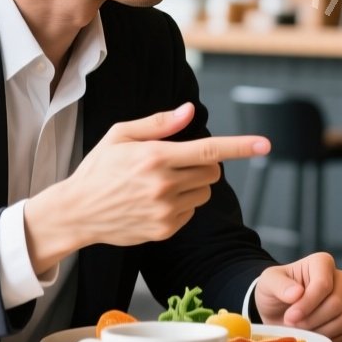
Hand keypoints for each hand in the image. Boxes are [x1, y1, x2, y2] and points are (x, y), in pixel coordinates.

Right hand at [24, 103, 268, 271]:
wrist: (76, 212)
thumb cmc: (98, 168)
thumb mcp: (121, 135)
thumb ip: (159, 123)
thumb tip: (189, 111)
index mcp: (154, 157)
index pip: (208, 150)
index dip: (240, 147)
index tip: (265, 144)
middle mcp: (163, 185)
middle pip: (212, 172)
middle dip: (204, 164)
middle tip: (178, 162)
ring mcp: (165, 211)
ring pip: (205, 192)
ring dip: (194, 185)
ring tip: (162, 183)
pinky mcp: (165, 229)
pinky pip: (191, 211)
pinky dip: (182, 204)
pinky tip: (155, 201)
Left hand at [254, 252, 341, 341]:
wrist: (277, 311)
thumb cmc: (274, 292)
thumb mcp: (268, 283)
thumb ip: (279, 285)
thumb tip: (297, 293)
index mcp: (322, 263)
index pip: (324, 285)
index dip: (307, 304)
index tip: (290, 316)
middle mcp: (340, 279)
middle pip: (336, 304)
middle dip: (312, 320)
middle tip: (293, 326)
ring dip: (320, 333)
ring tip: (302, 332)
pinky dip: (332, 341)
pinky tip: (315, 340)